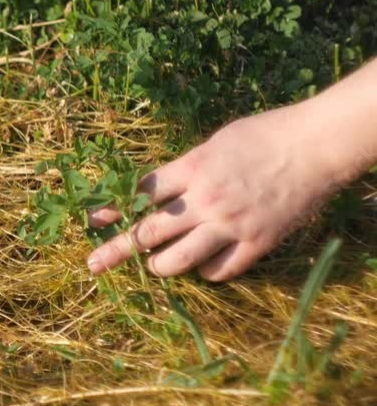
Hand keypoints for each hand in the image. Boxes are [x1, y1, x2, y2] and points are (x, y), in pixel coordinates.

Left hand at [85, 104, 350, 280]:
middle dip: (116, 249)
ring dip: (158, 267)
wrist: (315, 146)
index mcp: (191, 168)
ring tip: (152, 268)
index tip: (90, 221)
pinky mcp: (255, 244)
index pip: (138, 193)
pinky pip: (218, 270)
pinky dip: (205, 271)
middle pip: (148, 231)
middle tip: (93, 264)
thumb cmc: (264, 134)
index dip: (111, 208)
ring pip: (178, 260)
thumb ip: (186, 168)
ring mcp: (229, 225)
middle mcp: (204, 200)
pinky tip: (202, 266)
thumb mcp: (214, 142)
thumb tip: (158, 190)